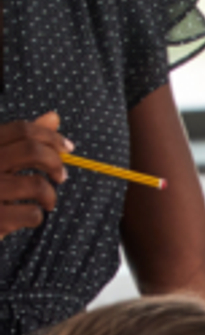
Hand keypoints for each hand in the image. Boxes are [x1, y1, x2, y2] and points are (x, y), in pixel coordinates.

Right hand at [0, 112, 70, 238]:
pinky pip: (32, 214)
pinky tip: (26, 217)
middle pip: (31, 151)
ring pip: (37, 185)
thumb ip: (23, 140)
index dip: (51, 137)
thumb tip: (54, 116)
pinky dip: (37, 216)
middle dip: (55, 163)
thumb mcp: (1, 160)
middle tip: (61, 176)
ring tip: (46, 202)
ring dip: (50, 195)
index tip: (67, 149)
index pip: (21, 130)